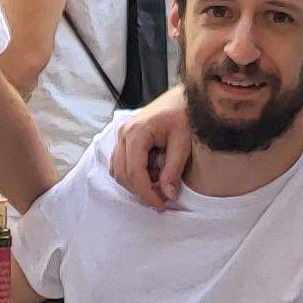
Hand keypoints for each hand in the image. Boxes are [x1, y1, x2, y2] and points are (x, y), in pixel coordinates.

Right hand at [105, 91, 196, 207]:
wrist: (182, 97)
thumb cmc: (184, 114)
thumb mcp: (183, 142)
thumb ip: (173, 169)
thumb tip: (168, 195)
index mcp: (137, 132)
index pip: (134, 172)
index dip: (146, 193)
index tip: (161, 206)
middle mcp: (124, 134)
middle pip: (123, 174)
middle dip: (140, 191)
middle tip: (162, 201)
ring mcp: (122, 135)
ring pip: (118, 170)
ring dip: (136, 184)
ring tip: (158, 187)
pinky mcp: (125, 138)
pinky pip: (121, 163)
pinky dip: (134, 175)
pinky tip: (152, 176)